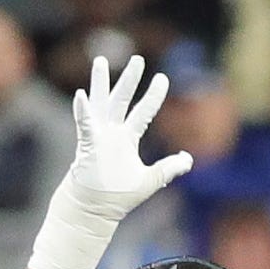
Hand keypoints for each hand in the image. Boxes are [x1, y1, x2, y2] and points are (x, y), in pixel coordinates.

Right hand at [29, 54, 192, 268]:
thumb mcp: (152, 179)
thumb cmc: (120, 195)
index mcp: (127, 138)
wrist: (97, 209)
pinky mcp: (88, 145)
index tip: (163, 78)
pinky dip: (83, 112)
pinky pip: (84, 125)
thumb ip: (169, 168)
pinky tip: (81, 96)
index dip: (154, 96)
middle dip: (130, 79)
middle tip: (138, 59)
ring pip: (102, 103)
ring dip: (101, 83)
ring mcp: (99, 136)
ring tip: (101, 61)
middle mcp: (113, 132)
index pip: (144, 112)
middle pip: (123, 100)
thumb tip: (188, 159)